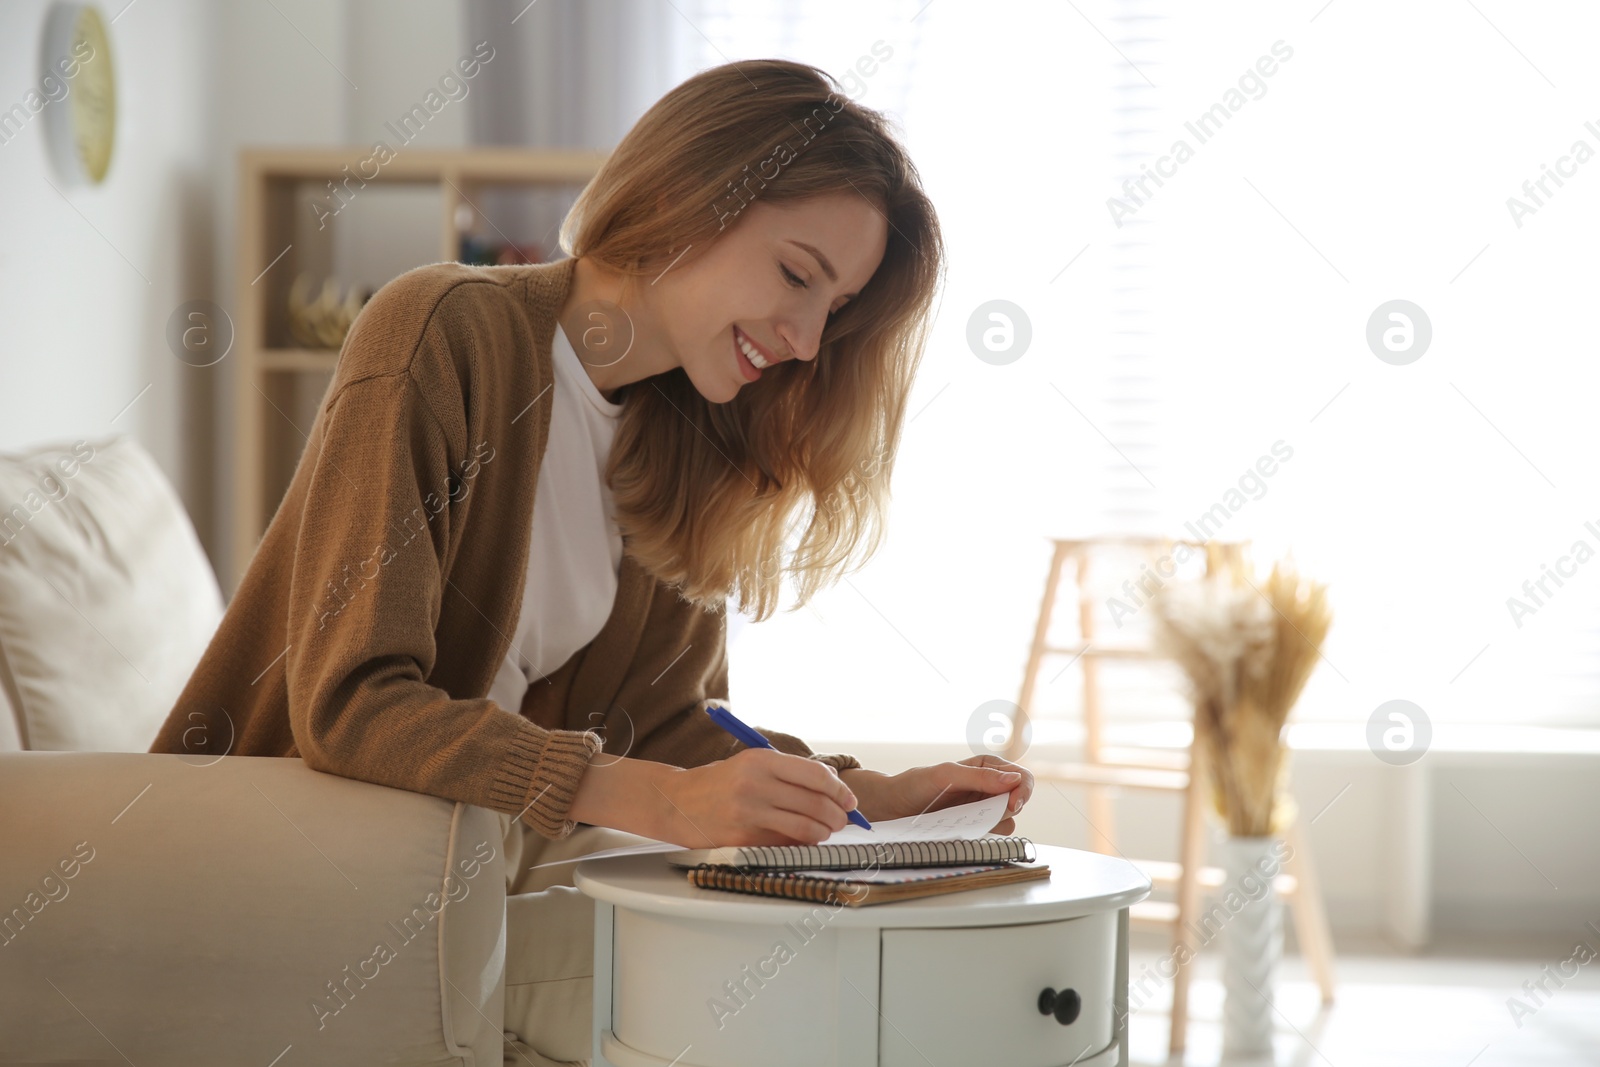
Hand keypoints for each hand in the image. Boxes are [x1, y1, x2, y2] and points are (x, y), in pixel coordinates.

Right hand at [654, 748, 860, 847]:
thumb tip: (832, 788)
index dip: (840, 791)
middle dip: (837, 815)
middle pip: (815, 803)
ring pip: (805, 828)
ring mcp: (748, 814)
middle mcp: (755, 785)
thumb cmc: (718, 783)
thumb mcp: (751, 764)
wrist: (675, 802)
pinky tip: (803, 841)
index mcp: (760, 760)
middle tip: (843, 820)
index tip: (849, 800)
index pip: (816, 776)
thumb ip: (788, 773)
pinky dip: (801, 844)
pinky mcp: (742, 839)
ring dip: (824, 832)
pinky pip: (785, 844)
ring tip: (826, 831)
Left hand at [840, 755, 1033, 834]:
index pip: (1021, 776)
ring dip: (998, 821)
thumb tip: (1013, 780)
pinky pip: (993, 831)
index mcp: (986, 766)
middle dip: (1012, 806)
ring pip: (1009, 817)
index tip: (1013, 804)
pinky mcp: (974, 824)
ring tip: (970, 819)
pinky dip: (987, 833)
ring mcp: (982, 806)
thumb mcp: (946, 775)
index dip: (1023, 790)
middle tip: (992, 814)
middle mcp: (988, 785)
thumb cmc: (915, 784)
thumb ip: (979, 776)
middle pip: (1020, 797)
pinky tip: (967, 830)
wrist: (892, 806)